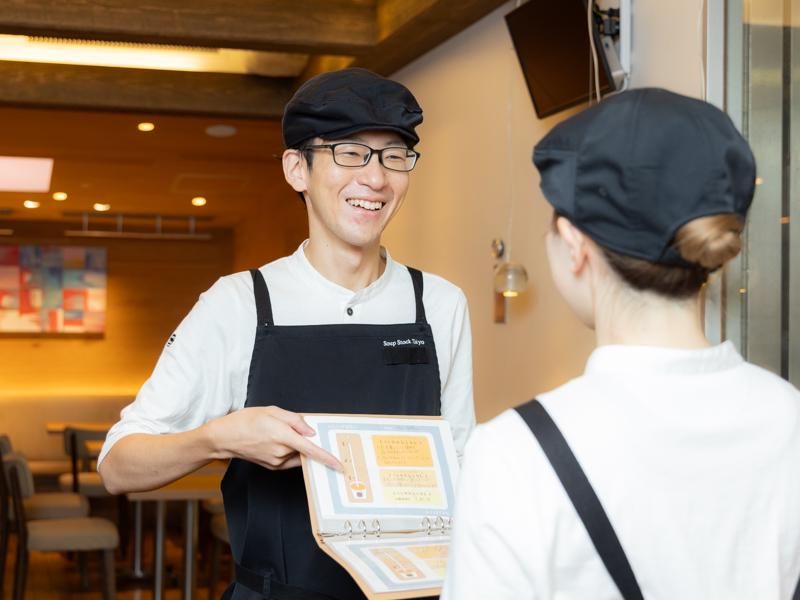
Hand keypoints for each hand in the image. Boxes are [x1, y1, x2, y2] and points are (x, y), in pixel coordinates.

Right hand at [210, 406, 342, 470]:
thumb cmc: (246, 420)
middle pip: (305, 449)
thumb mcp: (272, 411)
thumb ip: (295, 420)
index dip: (326, 458)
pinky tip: (277, 440)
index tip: (338, 465)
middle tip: (296, 429)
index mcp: (282, 436)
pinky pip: (289, 459)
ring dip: (297, 445)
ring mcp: (276, 462)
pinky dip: (290, 450)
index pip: (310, 449)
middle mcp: (280, 452)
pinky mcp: (273, 466)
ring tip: (279, 432)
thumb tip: (310, 432)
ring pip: (297, 454)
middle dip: (307, 440)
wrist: (224, 437)